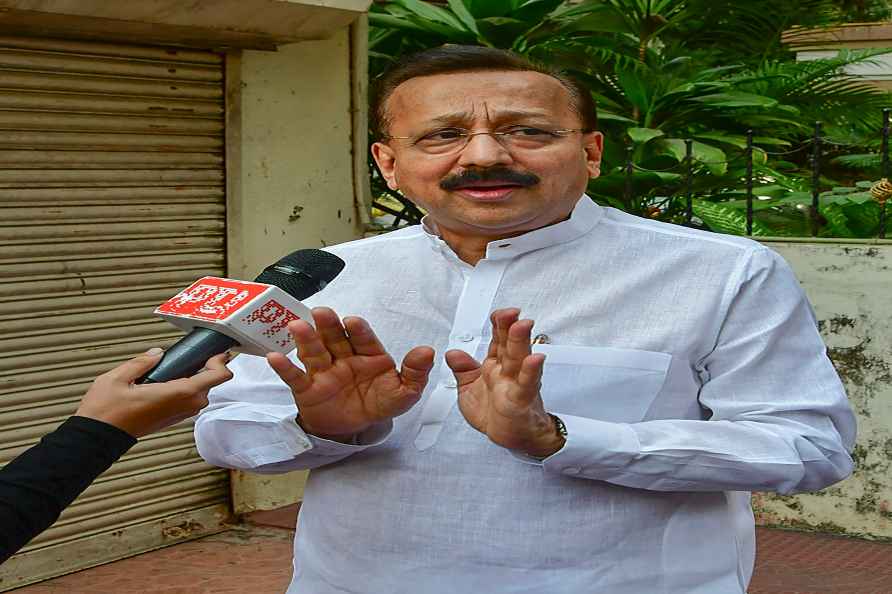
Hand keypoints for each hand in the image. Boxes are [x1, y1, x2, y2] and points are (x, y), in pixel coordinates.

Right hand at [75, 349, 232, 437]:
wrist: (97, 439)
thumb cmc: (106, 412)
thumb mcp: (118, 378)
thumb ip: (141, 362)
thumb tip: (157, 353)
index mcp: (178, 393)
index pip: (218, 376)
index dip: (221, 361)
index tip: (214, 351)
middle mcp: (184, 406)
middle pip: (211, 383)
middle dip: (205, 368)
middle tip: (191, 355)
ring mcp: (180, 414)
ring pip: (200, 392)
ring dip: (194, 379)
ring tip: (177, 366)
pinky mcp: (172, 419)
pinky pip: (189, 400)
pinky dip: (186, 389)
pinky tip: (168, 380)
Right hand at [267, 307, 434, 440]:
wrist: (354, 429)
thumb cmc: (378, 402)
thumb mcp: (403, 393)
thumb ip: (415, 373)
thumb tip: (427, 351)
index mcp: (369, 354)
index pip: (363, 339)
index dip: (358, 330)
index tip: (353, 322)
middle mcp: (344, 357)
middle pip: (335, 338)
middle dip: (328, 325)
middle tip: (321, 312)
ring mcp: (324, 371)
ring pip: (314, 352)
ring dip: (305, 339)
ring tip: (297, 325)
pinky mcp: (307, 389)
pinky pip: (295, 377)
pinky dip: (284, 368)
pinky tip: (275, 357)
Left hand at [446, 308, 563, 457]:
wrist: (512, 437)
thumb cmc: (495, 413)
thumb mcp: (469, 390)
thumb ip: (462, 370)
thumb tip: (452, 353)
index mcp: (495, 366)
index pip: (497, 340)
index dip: (498, 325)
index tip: (498, 313)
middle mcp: (507, 371)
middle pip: (508, 344)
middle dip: (509, 326)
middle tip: (510, 312)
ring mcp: (516, 383)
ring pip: (519, 358)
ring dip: (520, 341)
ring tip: (522, 325)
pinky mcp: (522, 400)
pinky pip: (526, 384)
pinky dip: (531, 371)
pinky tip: (534, 360)